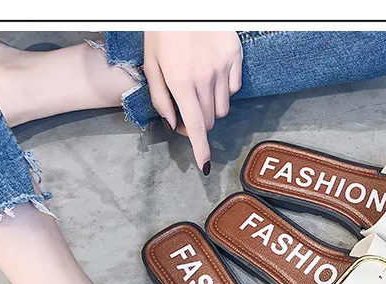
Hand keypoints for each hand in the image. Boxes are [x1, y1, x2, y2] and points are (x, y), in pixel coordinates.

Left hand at [144, 31, 242, 173]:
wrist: (183, 2)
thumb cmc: (162, 30)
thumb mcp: (151, 62)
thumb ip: (160, 97)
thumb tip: (173, 125)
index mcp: (181, 82)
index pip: (196, 126)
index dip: (201, 149)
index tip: (206, 166)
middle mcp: (205, 78)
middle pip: (209, 120)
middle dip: (198, 124)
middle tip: (187, 114)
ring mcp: (223, 66)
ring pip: (222, 107)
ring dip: (211, 107)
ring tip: (198, 87)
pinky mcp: (235, 55)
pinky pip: (234, 88)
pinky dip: (224, 89)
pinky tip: (212, 73)